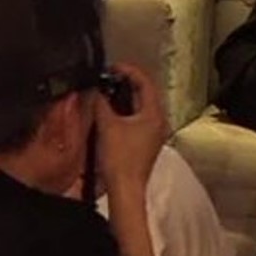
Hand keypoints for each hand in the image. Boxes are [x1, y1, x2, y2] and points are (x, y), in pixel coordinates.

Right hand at [94, 65, 167, 196]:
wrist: (126, 188)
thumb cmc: (120, 158)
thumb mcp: (107, 126)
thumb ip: (102, 104)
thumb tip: (96, 90)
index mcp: (155, 113)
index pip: (146, 83)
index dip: (129, 71)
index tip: (113, 66)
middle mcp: (160, 120)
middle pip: (145, 94)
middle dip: (127, 83)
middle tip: (109, 76)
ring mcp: (155, 132)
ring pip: (141, 107)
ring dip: (125, 97)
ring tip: (107, 91)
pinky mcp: (147, 142)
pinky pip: (138, 119)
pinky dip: (126, 111)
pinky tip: (112, 113)